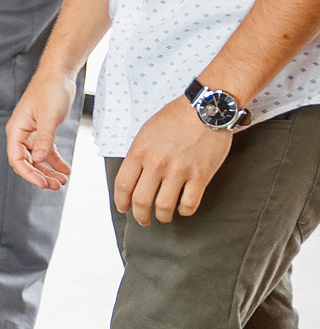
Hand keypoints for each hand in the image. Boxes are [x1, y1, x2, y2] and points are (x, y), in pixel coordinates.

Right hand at [5, 67, 78, 189]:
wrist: (59, 75)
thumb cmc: (50, 91)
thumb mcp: (48, 116)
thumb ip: (43, 139)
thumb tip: (38, 160)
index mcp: (16, 130)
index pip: (17, 159)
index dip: (28, 174)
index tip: (43, 184)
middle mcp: (21, 134)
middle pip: (26, 162)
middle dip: (40, 176)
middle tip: (56, 186)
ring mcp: (32, 134)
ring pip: (37, 159)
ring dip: (48, 171)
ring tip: (63, 181)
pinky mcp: (43, 131)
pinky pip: (47, 152)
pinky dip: (55, 162)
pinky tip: (65, 170)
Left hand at [112, 98, 233, 224]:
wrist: (207, 108)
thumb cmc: (175, 118)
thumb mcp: (146, 133)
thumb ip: (138, 155)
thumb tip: (133, 177)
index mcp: (139, 152)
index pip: (123, 186)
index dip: (121, 202)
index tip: (124, 208)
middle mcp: (157, 163)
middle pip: (141, 201)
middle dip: (140, 216)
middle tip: (143, 220)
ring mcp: (179, 170)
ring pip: (164, 206)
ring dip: (162, 216)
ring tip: (163, 216)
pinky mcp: (201, 175)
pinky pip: (189, 203)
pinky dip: (184, 211)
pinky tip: (183, 208)